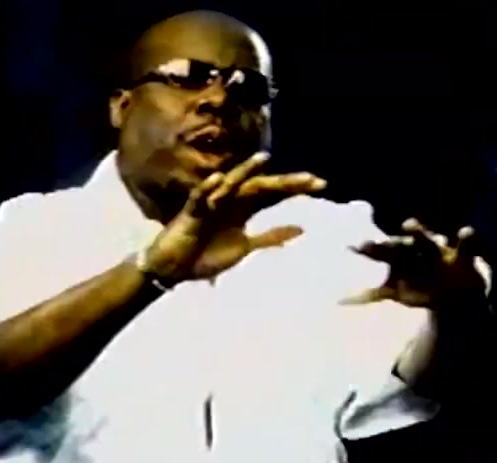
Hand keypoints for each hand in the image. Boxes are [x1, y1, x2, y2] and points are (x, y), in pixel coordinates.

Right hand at [141, 151, 326, 281]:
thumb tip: (301, 228)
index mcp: (243, 210)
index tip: (321, 184)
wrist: (174, 269)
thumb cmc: (206, 256)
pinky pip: (199, 197)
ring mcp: (210, 205)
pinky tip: (219, 178)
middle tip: (310, 179)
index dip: (295, 188)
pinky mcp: (190, 213)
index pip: (273, 195)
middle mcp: (230, 202)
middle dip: (283, 182)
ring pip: (230, 185)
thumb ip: (270, 237)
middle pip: (259, 187)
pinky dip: (207, 188)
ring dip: (245, 172)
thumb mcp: (244, 248)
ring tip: (263, 158)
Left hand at [341, 218, 489, 309]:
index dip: (368, 250)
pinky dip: (467, 238)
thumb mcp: (396, 290)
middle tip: (369, 240)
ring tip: (407, 223)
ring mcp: (438, 251)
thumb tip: (338, 301)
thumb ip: (371, 294)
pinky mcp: (463, 257)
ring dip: (418, 233)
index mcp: (399, 258)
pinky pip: (466, 247)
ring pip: (426, 240)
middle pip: (399, 244)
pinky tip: (466, 231)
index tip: (353, 246)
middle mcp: (415, 250)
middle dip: (386, 242)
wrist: (458, 291)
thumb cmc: (420, 284)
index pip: (381, 253)